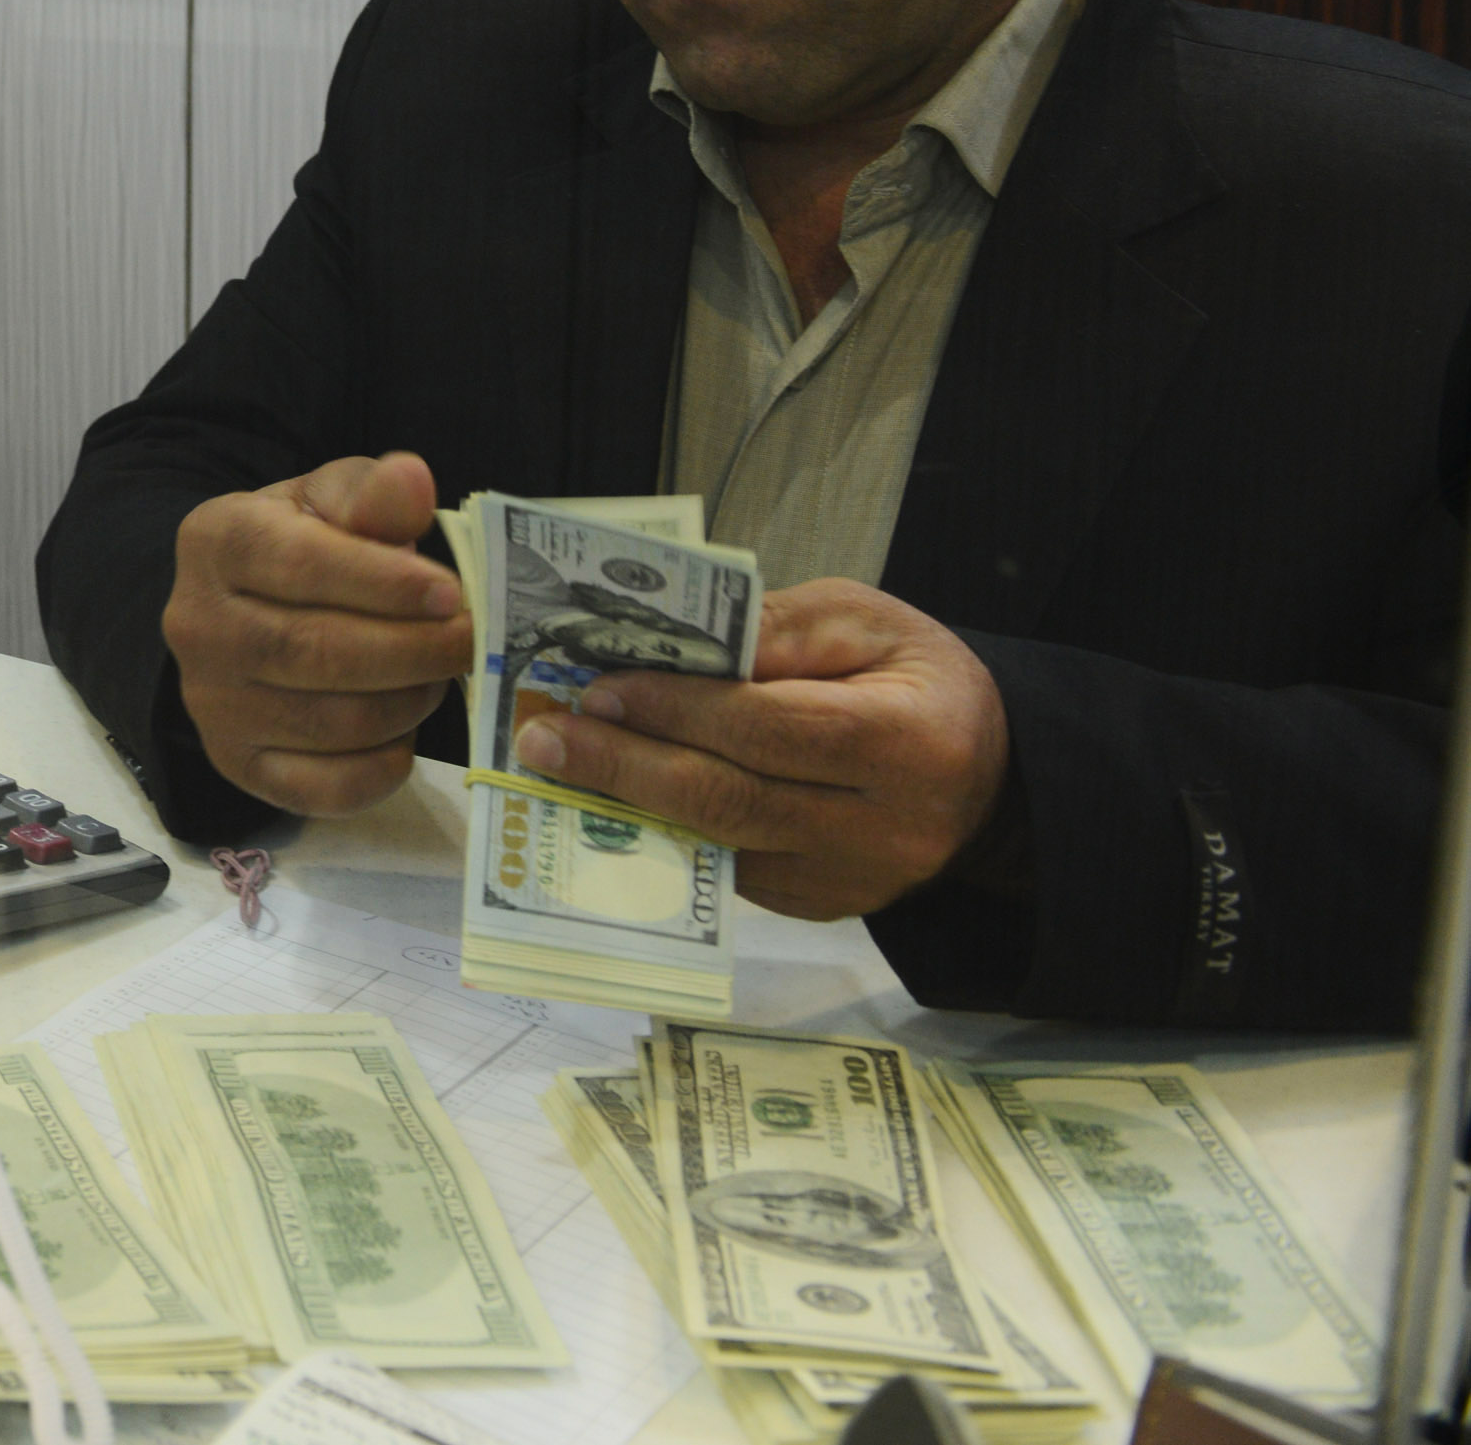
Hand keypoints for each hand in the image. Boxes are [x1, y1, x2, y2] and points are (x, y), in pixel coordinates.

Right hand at [165, 452, 471, 815]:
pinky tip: (405, 732)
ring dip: (408, 703)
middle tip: (470, 642)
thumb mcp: (328, 500)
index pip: (299, 565)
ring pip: (331, 722)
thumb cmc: (301, 543)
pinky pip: (325, 788)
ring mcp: (212, 704)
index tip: (451, 593)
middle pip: (315, 651)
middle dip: (413, 650)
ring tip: (438, 675)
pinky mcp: (238, 764)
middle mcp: (197, 626)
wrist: (242, 608)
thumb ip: (371, 493)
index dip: (383, 583)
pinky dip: (383, 767)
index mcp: (215, 542)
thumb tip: (411, 479)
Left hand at [513, 577, 1009, 918]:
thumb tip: (670, 647)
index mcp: (906, 742)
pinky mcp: (820, 906)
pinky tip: (611, 794)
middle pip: (733, 801)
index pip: (773, 730)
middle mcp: (882, 827)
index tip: (601, 688)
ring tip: (557, 764)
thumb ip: (776, 631)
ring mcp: (850, 881)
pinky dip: (665, 831)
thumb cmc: (915, 681)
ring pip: (719, 846)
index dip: (680, 712)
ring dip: (627, 804)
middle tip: (544, 739)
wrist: (984, 775)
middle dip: (625, 766)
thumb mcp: (866, 622)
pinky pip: (726, 871)